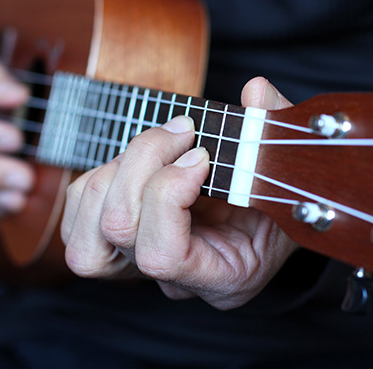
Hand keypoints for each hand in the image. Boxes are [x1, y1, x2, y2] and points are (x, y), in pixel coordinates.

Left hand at [63, 77, 297, 308]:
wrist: (267, 216)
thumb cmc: (281, 199)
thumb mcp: (290, 170)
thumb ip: (276, 132)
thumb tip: (256, 91)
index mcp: (222, 278)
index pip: (162, 256)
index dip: (169, 195)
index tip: (201, 155)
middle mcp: (175, 280)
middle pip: (119, 230)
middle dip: (143, 163)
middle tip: (184, 130)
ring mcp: (142, 265)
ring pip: (88, 229)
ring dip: (119, 169)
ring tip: (161, 145)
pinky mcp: (119, 242)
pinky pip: (81, 213)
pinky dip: (101, 174)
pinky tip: (141, 160)